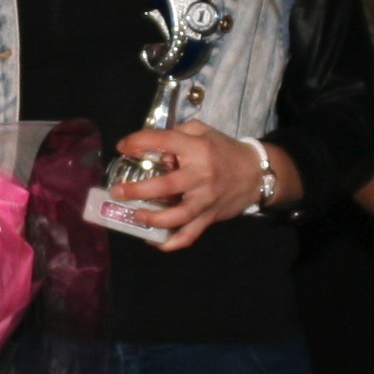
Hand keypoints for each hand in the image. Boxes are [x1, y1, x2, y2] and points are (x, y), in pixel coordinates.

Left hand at [110, 121, 293, 251]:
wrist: (256, 173)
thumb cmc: (223, 150)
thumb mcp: (203, 131)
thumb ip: (177, 134)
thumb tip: (151, 147)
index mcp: (198, 149)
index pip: (164, 141)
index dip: (139, 143)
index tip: (123, 147)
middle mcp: (201, 175)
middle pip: (166, 185)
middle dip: (137, 189)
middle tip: (118, 191)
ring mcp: (205, 200)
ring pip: (177, 216)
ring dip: (153, 219)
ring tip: (136, 215)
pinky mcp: (209, 217)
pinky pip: (188, 236)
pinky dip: (170, 242)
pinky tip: (153, 239)